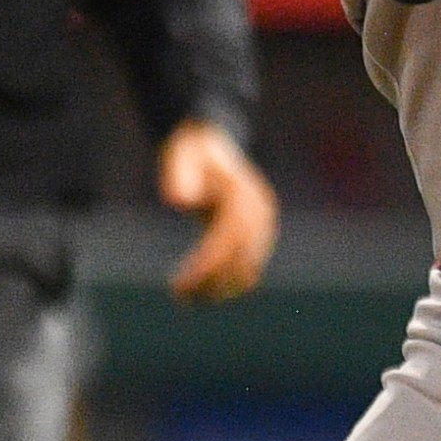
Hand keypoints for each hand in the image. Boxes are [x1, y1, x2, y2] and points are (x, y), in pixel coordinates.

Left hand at [157, 119, 278, 302]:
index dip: (207, 265)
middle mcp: (260, 212)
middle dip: (211, 281)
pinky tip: (200, 291)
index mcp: (243, 194)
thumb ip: (180, 175)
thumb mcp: (182, 157)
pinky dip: (228, 282)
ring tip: (185, 297)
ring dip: (219, 287)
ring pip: (248, 268)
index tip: (180, 284)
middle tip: (178, 295)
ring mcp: (262, 225)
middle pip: (242, 258)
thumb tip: (179, 201)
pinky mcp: (257, 235)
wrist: (211, 143)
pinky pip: (248, 267)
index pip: (230, 237)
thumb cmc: (192, 153)